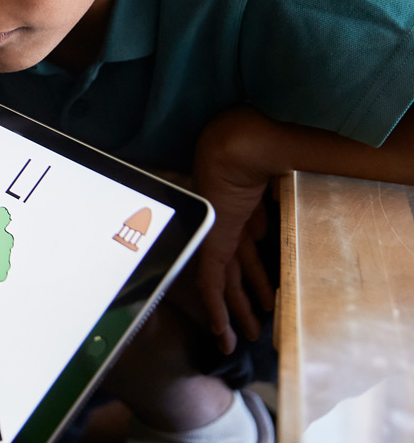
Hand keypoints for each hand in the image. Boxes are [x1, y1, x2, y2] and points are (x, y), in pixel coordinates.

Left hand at [191, 107, 281, 353]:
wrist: (238, 149)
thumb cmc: (258, 157)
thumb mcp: (272, 192)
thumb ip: (268, 214)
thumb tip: (268, 234)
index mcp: (238, 217)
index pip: (243, 255)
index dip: (253, 276)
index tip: (264, 296)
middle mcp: (226, 230)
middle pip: (235, 274)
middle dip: (245, 302)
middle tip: (255, 327)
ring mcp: (217, 238)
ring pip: (225, 285)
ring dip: (235, 313)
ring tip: (247, 335)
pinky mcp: (211, 245)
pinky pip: (211, 284)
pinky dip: (216, 310)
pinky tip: (221, 331)